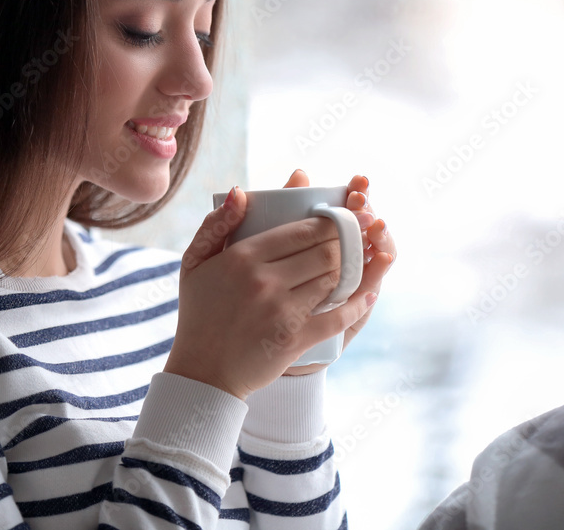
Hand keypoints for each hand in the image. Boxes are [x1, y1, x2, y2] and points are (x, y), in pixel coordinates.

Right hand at [164, 176, 381, 399]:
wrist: (203, 371)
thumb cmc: (199, 312)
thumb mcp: (194, 262)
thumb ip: (216, 224)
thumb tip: (240, 192)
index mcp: (242, 257)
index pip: (303, 230)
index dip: (331, 221)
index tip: (345, 216)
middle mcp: (265, 281)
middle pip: (326, 251)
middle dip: (348, 240)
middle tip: (361, 234)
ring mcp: (282, 312)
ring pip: (334, 279)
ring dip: (352, 267)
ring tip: (362, 258)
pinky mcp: (296, 340)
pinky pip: (339, 316)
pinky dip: (358, 303)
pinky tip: (369, 293)